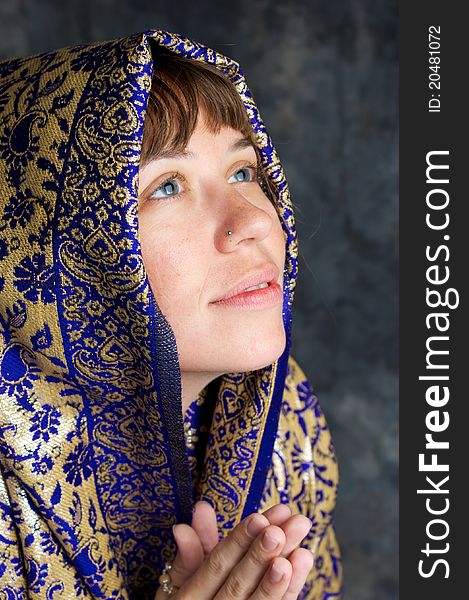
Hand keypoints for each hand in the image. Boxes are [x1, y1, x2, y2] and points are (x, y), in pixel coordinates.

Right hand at [154, 502, 313, 598]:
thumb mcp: (180, 580)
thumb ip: (192, 547)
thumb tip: (201, 509)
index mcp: (189, 598)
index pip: (215, 566)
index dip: (237, 542)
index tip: (259, 518)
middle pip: (238, 585)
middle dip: (259, 557)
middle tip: (278, 531)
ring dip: (279, 578)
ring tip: (299, 551)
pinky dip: (290, 589)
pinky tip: (302, 563)